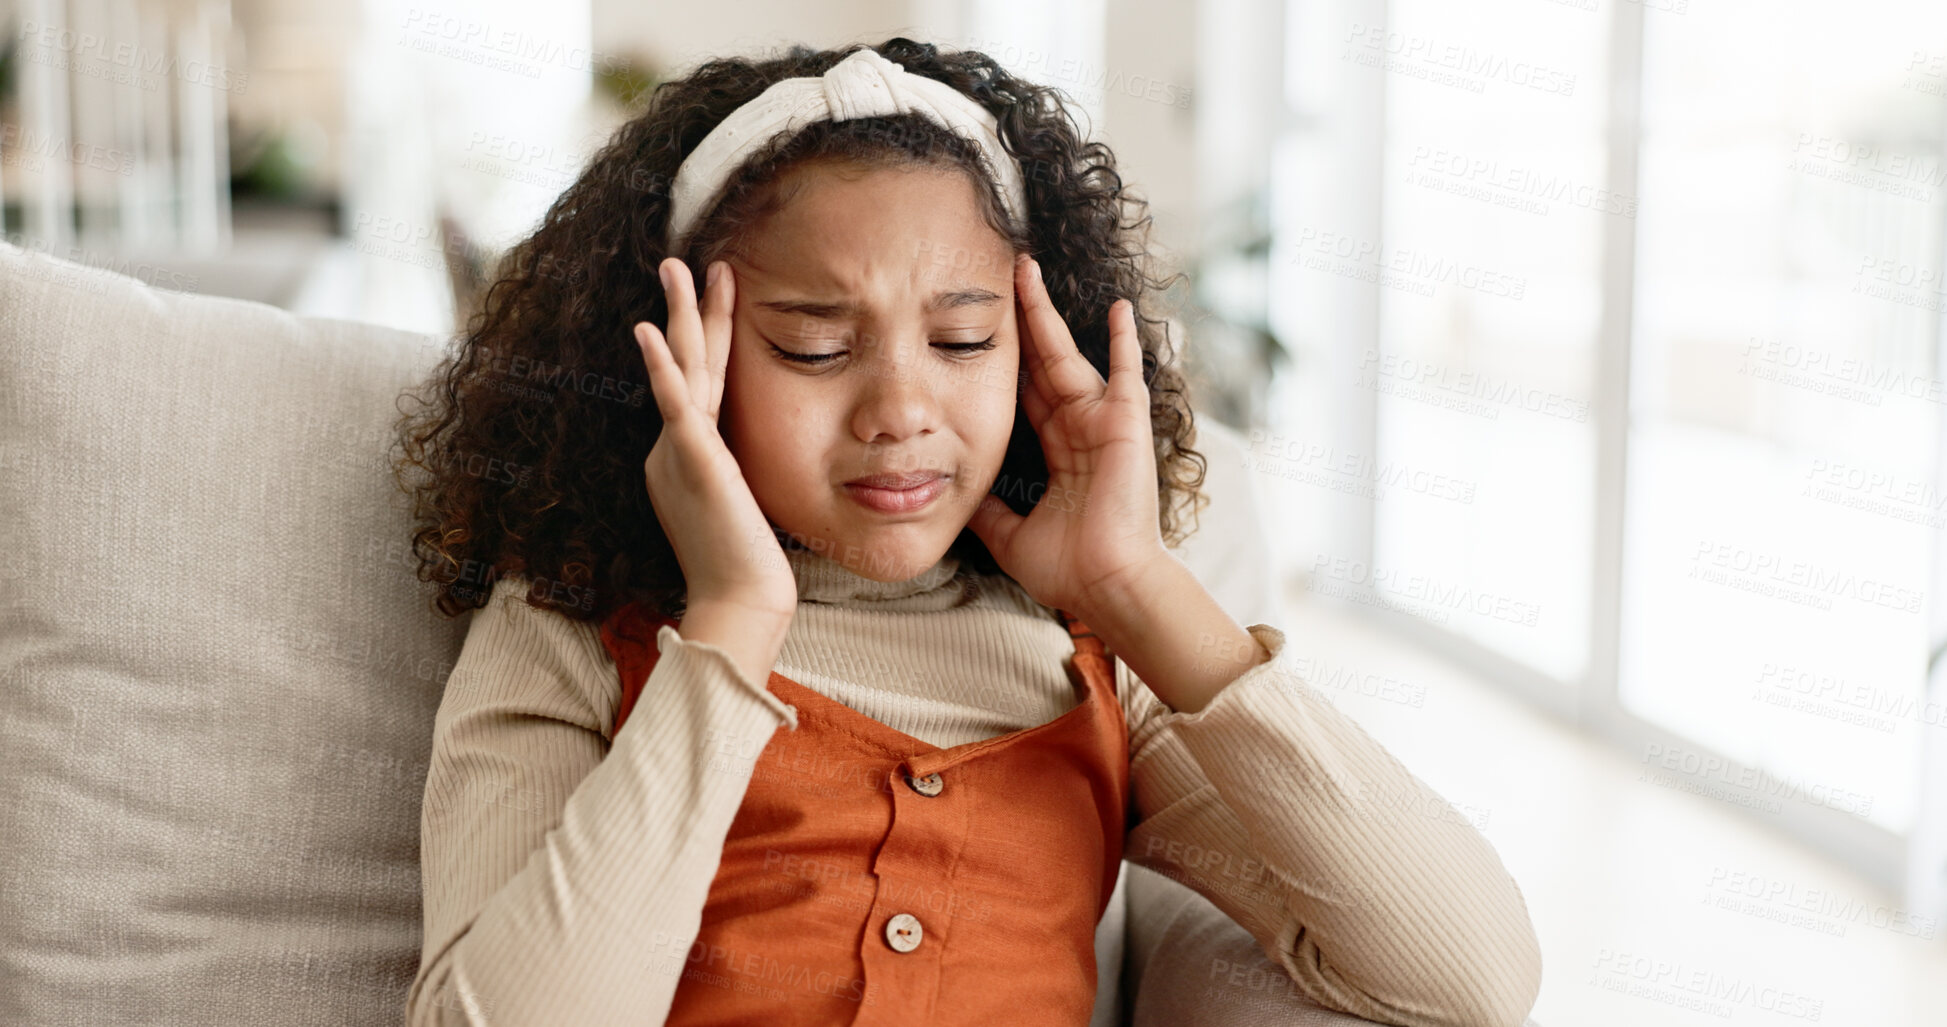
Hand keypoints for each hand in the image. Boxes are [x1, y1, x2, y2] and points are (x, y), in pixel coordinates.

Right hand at [635, 258, 796, 621]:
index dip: (708, 336)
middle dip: (687, 310)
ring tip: (674, 268)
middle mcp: (676, 447)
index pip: (702, 381)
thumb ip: (732, 472)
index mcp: (688, 454)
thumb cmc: (744, 565)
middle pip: (687, 364)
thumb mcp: (739, 504)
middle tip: (681, 261)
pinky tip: (651, 331)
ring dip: (678, 317)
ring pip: (682, 371)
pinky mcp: (693, 463)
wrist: (741, 602)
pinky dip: (663, 368)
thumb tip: (741, 462)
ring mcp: (680, 453)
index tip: (716, 293)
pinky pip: (674, 406)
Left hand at [966, 254, 1171, 618]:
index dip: (1003, 358)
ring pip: (1067, 357)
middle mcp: (1081, 430)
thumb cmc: (1068, 569)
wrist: (1105, 586)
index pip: (1024, 392)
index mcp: (1058, 452)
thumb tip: (955, 494)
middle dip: (1020, 321)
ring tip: (1028, 272)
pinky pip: (1124, 374)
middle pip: (1040, 363)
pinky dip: (1124, 341)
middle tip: (999, 277)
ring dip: (1047, 315)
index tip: (979, 326)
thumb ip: (988, 510)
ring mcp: (1104, 423)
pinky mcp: (1126, 424)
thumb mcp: (1009, 534)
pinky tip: (1116, 308)